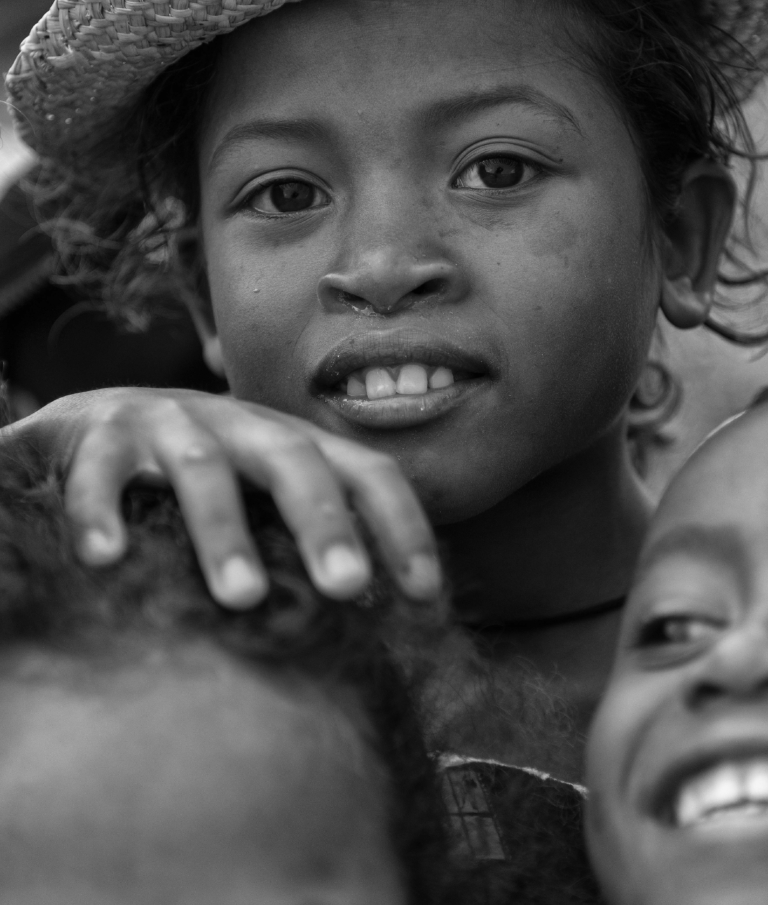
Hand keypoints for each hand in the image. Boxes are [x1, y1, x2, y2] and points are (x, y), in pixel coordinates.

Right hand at [9, 388, 439, 607]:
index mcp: (287, 442)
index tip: (426, 594)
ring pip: (202, 468)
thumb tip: (368, 615)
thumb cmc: (193, 479)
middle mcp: (236, 424)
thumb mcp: (258, 498)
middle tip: (348, 587)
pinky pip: (100, 473)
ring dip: (225, 530)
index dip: (401, 524)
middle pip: (293, 460)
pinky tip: (105, 558)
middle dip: (324, 522)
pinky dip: (100, 512)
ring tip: (243, 596)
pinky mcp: (98, 435)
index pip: (363, 471)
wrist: (88, 424)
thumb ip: (302, 540)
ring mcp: (167, 423)